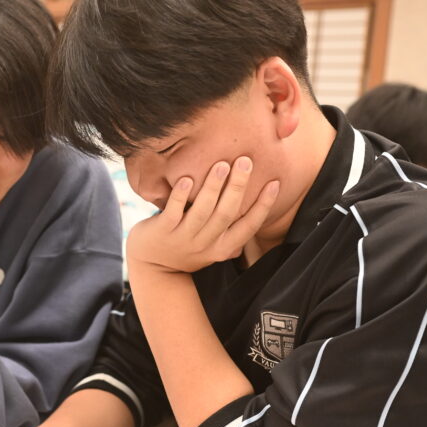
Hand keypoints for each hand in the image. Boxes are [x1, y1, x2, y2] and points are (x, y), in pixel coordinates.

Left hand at [126, 156, 278, 273]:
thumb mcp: (213, 244)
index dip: (264, 205)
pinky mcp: (163, 232)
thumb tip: (261, 200)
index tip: (275, 182)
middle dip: (238, 187)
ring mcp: (184, 239)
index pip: (250, 225)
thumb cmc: (187, 246)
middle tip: (245, 161)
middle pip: (227, 214)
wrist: (152, 266)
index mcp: (224, 247)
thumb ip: (231, 229)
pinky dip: (181, 196)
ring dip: (212, 187)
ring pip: (202, 212)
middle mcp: (206, 244)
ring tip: (221, 165)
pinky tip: (186, 179)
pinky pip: (173, 212)